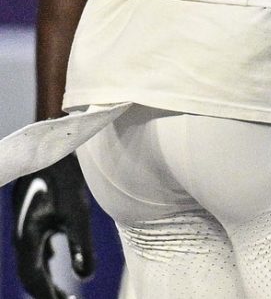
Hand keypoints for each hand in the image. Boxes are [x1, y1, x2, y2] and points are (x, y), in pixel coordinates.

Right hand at [11, 154, 93, 298]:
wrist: (54, 148)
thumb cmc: (66, 179)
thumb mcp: (78, 213)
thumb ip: (81, 246)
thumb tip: (85, 276)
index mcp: (28, 238)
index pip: (33, 279)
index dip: (49, 296)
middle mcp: (22, 236)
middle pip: (31, 275)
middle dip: (47, 292)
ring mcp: (26, 228)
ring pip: (32, 263)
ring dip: (46, 280)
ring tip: (64, 294)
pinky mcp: (34, 218)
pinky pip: (35, 249)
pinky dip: (44, 263)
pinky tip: (54, 265)